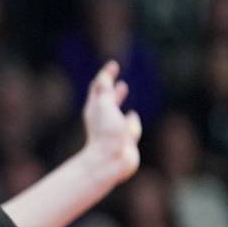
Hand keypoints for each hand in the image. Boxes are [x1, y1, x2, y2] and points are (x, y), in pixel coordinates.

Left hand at [80, 60, 142, 184]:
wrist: (110, 161)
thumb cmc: (106, 132)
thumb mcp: (104, 104)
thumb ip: (105, 89)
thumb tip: (104, 75)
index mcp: (95, 109)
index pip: (99, 88)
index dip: (106, 76)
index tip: (113, 65)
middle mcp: (102, 119)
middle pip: (107, 101)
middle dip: (113, 91)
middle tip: (120, 84)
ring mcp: (112, 130)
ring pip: (117, 113)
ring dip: (120, 104)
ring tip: (125, 100)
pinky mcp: (123, 141)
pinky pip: (127, 126)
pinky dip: (130, 120)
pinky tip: (132, 117)